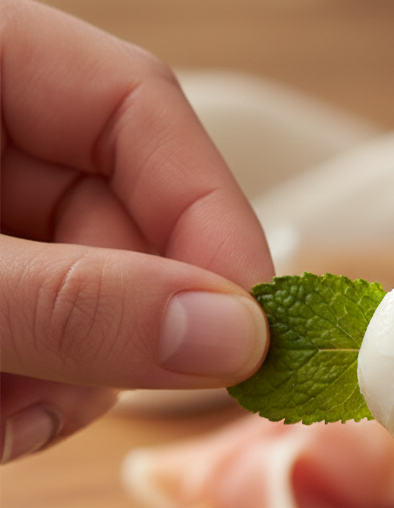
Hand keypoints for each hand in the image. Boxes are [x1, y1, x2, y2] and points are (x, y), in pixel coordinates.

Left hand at [1, 0, 273, 462]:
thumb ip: (69, 300)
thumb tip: (236, 343)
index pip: (136, 105)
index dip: (209, 213)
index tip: (253, 329)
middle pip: (120, 223)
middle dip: (123, 331)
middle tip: (98, 401)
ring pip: (88, 302)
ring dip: (65, 384)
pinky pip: (40, 346)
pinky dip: (26, 401)